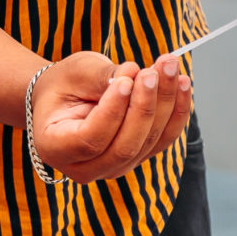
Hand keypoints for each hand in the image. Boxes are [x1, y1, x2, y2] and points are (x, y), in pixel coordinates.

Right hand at [30, 52, 194, 181]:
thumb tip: (137, 75)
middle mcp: (84, 168)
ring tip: (170, 67)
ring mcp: (113, 168)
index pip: (90, 139)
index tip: (126, 80)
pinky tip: (181, 83)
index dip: (112, 111)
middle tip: (154, 70)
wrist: (67, 98)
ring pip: (147, 143)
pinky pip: (163, 139)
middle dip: (145, 106)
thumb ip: (103, 77)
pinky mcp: (137, 158)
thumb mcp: (75, 72)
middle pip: (124, 147)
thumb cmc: (65, 84)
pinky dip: (176, 112)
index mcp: (55, 148)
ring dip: (165, 104)